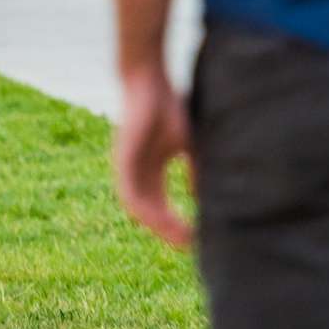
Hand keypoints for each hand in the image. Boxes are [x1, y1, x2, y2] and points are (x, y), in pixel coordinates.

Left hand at [115, 66, 193, 247]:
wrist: (148, 81)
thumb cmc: (170, 107)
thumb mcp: (190, 144)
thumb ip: (196, 168)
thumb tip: (205, 195)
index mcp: (151, 171)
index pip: (162, 206)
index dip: (178, 223)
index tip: (196, 239)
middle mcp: (137, 174)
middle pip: (151, 212)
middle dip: (170, 231)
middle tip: (190, 247)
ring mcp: (127, 169)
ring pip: (139, 208)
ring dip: (159, 226)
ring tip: (179, 239)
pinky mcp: (122, 161)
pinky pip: (130, 193)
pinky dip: (144, 209)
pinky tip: (159, 221)